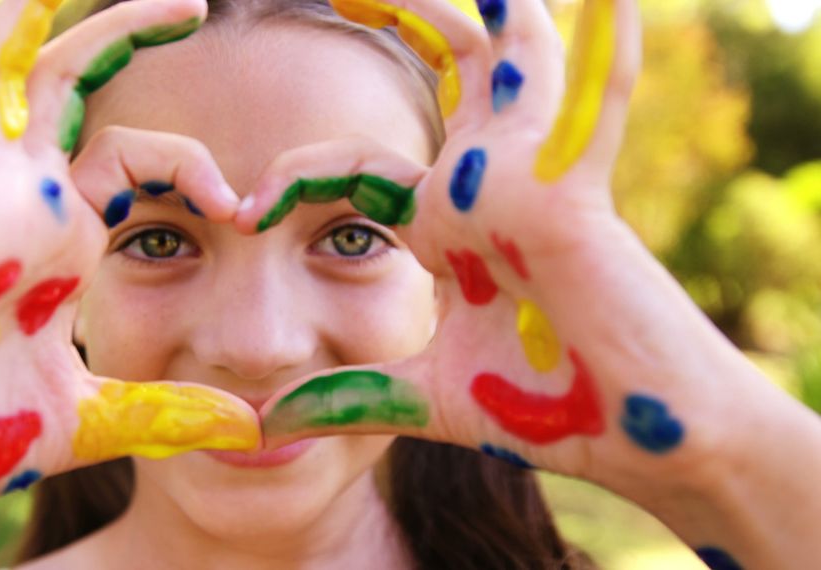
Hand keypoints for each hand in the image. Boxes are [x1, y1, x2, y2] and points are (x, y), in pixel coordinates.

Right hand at [0, 0, 257, 549]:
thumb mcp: (94, 412)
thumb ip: (165, 407)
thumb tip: (244, 424)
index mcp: (61, 238)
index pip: (130, 157)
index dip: (192, 167)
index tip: (243, 211)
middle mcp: (24, 205)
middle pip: (71, 88)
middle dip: (126, 34)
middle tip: (194, 4)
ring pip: (8, 77)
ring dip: (41, 19)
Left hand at [246, 0, 729, 485]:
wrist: (636, 439)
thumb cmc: (547, 409)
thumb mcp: (429, 396)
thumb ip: (353, 398)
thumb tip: (266, 424)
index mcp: (451, 224)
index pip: (362, 167)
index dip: (298, 176)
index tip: (241, 211)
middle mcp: (491, 184)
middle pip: (449, 75)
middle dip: (407, 19)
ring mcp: (535, 179)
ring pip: (513, 59)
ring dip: (484, 7)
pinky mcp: (575, 196)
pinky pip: (596, 106)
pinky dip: (606, 53)